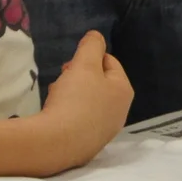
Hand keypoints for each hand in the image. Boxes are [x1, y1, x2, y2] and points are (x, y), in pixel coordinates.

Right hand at [39, 30, 133, 168]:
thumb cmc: (75, 99)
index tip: (70, 64)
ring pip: (90, 101)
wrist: (58, 143)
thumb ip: (91, 46)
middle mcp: (120, 112)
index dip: (89, 57)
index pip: (110, 62)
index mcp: (124, 91)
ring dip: (73, 93)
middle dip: (79, 76)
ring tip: (57, 96)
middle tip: (63, 78)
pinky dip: (71, 112)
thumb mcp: (84, 64)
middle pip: (100, 82)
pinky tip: (57, 114)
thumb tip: (96, 36)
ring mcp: (106, 131)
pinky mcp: (90, 144)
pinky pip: (82, 119)